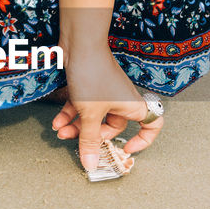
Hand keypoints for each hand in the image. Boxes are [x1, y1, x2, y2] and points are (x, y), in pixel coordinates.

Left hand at [51, 47, 164, 171]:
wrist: (80, 44)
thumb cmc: (93, 74)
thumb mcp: (89, 114)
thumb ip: (89, 141)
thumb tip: (91, 164)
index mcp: (133, 107)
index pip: (152, 125)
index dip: (144, 140)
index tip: (126, 149)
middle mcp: (122, 100)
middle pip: (112, 126)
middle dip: (91, 135)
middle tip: (75, 139)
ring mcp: (106, 93)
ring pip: (94, 117)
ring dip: (76, 126)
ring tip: (59, 131)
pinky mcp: (91, 86)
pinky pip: (84, 106)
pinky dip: (70, 114)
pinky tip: (56, 121)